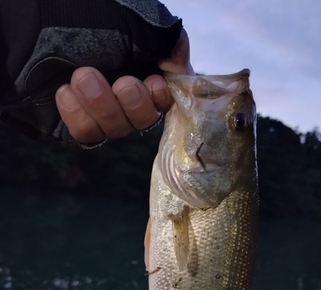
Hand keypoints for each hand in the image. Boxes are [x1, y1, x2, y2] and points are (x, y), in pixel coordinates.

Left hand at [55, 30, 193, 143]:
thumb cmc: (88, 18)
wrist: (34, 26)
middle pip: (144, 120)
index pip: (167, 97)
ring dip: (103, 105)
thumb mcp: (134, 20)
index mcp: (147, 71)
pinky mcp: (80, 124)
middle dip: (134, 103)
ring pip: (117, 129)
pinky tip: (66, 92)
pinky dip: (78, 115)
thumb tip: (180, 61)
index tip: (154, 84)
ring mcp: (104, 112)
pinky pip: (87, 135)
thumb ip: (165, 40)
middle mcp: (128, 96)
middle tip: (121, 83)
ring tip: (83, 77)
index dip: (163, 97)